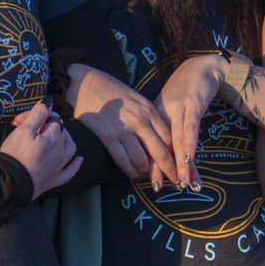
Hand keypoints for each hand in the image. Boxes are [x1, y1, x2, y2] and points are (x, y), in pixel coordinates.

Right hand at [0, 102, 82, 199]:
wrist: (11, 184)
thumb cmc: (15, 155)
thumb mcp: (23, 130)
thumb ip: (38, 115)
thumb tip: (48, 102)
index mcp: (54, 137)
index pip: (50, 119)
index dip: (36, 116)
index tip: (20, 120)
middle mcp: (62, 151)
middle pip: (60, 132)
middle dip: (45, 126)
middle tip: (25, 128)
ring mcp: (60, 166)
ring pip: (69, 148)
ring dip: (64, 139)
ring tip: (54, 136)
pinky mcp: (55, 180)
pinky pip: (70, 170)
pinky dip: (75, 164)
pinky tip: (79, 159)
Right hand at [67, 63, 166, 184]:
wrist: (83, 82)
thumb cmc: (110, 91)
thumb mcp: (136, 100)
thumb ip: (149, 118)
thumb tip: (160, 139)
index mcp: (150, 110)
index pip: (170, 138)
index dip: (177, 156)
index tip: (181, 167)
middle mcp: (140, 120)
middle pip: (161, 152)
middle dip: (170, 171)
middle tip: (175, 183)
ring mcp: (124, 129)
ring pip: (142, 160)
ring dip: (147, 173)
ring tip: (149, 178)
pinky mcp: (107, 136)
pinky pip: (123, 160)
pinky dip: (130, 171)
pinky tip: (133, 175)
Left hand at [154, 54, 233, 191]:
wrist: (203, 66)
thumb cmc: (188, 90)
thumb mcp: (174, 108)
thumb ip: (169, 127)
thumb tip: (169, 153)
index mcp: (155, 115)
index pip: (152, 143)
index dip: (153, 163)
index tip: (154, 183)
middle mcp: (162, 112)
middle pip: (161, 144)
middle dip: (162, 168)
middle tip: (160, 188)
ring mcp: (177, 108)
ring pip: (177, 141)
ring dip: (179, 164)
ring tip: (181, 182)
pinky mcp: (192, 104)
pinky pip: (190, 129)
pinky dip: (189, 146)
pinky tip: (188, 160)